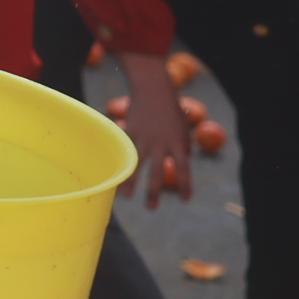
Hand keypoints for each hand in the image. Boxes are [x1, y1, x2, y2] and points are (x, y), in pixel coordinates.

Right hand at [117, 50, 192, 206]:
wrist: (153, 89)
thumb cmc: (171, 108)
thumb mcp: (183, 128)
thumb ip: (182, 145)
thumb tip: (183, 160)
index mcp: (178, 143)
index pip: (184, 170)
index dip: (185, 186)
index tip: (185, 200)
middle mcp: (161, 144)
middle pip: (158, 174)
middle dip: (154, 193)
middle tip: (151, 208)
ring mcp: (144, 139)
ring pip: (136, 165)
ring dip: (130, 182)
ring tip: (126, 197)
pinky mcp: (130, 133)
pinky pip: (125, 150)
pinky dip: (120, 162)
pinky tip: (113, 172)